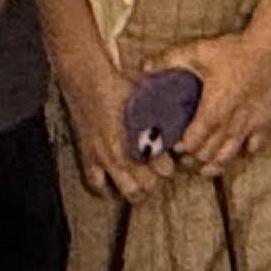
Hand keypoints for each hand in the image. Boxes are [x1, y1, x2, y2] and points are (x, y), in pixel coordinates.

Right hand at [53, 46, 164, 204]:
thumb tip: (183, 114)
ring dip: (136, 189)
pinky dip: (107, 186)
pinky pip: (98, 184)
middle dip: (155, 181)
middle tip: (155, 173)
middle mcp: (123, 153)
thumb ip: (164, 111)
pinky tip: (113, 181)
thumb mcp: (149, 95)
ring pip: (127, 190)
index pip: (165, 169)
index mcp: (140, 138)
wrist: (87, 80)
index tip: (169, 160)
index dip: (170, 166)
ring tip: (140, 183)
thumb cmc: (119, 85)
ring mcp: (104, 158)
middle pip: (148, 186)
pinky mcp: (89, 157)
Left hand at [153, 20, 270, 177]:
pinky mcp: (263, 120)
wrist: (269, 47)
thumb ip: (169, 60)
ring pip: (230, 154)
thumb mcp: (197, 51)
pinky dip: (245, 150)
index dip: (182, 147)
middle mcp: (230, 123)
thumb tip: (145, 67)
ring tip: (205, 169)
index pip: (194, 141)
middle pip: (209, 152)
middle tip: (186, 155)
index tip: (175, 145)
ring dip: (216, 163)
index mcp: (213, 110)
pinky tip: (240, 151)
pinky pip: (255, 144)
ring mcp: (249, 124)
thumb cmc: (232, 51)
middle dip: (195, 157)